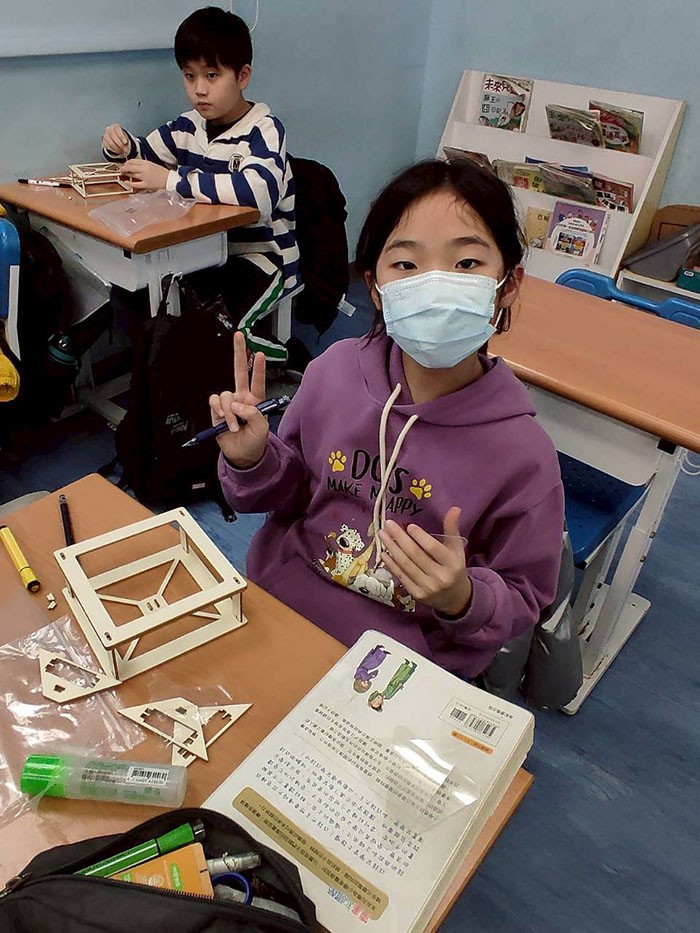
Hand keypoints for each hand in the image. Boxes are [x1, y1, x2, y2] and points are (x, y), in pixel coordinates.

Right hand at [102, 124, 130, 156]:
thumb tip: (126, 146)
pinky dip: (114, 150)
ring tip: (122, 151)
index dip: (121, 136)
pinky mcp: (104, 142)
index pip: (117, 130)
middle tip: (125, 150)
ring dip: (117, 149)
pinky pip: (108, 147)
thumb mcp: (125, 137)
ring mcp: (105, 135)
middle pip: (113, 136)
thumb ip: (126, 140)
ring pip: (110, 143)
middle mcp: (109, 130)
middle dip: (120, 144)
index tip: (125, 142)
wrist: (116, 138)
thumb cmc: (121, 137)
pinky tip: (118, 151)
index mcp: (115, 127)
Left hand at [120, 159, 169, 190]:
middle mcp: (144, 169)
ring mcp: (144, 177)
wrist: (170, 180)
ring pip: (131, 174)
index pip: (132, 161)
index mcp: (146, 163)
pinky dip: (129, 183)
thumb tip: (135, 166)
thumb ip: (144, 165)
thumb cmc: (163, 173)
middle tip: (122, 170)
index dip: (127, 163)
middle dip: (124, 168)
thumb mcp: (153, 165)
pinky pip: (135, 184)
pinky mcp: (146, 185)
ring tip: (123, 174)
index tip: (125, 165)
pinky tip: (126, 182)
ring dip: (126, 174)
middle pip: (130, 166)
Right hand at [209, 331, 268, 468]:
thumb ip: (253, 413)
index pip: (258, 381)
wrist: (242, 455)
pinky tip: (223, 418)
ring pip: (225, 395)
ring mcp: (229, 403)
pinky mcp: (217, 410)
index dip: (258, 368)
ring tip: (234, 425)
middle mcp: (242, 398)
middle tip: (239, 336)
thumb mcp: (262, 429)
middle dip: (239, 353)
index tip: (259, 353)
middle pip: (239, 371)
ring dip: (229, 412)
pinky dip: (219, 409)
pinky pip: (215, 401)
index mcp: (256, 400)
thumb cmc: (255, 441)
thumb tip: (237, 405)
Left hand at [378, 507, 471, 615]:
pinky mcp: (417, 595)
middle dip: (400, 538)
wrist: (455, 597)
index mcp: (452, 564)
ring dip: (392, 548)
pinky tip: (384, 553)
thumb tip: (454, 508)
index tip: (409, 526)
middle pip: (415, 555)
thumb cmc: (454, 568)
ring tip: (382, 534)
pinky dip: (391, 564)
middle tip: (388, 524)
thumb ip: (452, 529)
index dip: (420, 537)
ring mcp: (428, 588)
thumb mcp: (457, 549)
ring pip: (406, 565)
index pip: (433, 548)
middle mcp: (440, 577)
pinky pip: (402, 577)